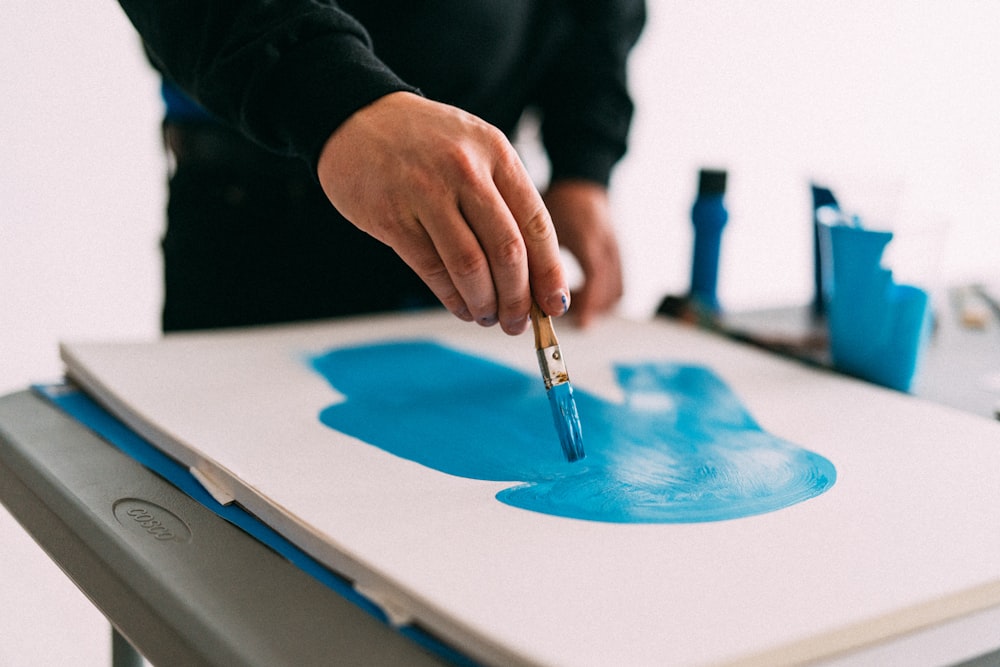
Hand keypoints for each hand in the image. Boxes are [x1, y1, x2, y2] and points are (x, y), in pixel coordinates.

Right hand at [316, 92, 569, 334]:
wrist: (358, 117)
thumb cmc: (426, 144)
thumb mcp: (475, 153)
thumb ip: (504, 202)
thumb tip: (533, 274)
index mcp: (496, 153)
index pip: (536, 224)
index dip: (549, 272)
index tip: (554, 305)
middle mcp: (465, 170)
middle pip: (507, 251)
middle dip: (518, 299)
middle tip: (517, 322)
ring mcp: (425, 192)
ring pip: (470, 266)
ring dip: (484, 303)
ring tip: (488, 317)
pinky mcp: (391, 216)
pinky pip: (432, 269)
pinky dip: (452, 297)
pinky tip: (461, 307)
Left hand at [544, 180, 622, 326]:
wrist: (583, 180)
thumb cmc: (560, 201)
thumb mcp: (541, 224)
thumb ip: (535, 257)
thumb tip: (519, 292)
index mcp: (588, 235)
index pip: (594, 275)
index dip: (585, 302)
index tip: (571, 319)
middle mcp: (608, 244)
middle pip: (609, 290)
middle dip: (587, 309)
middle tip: (558, 312)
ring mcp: (617, 250)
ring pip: (615, 291)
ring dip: (594, 305)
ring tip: (566, 305)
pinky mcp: (619, 255)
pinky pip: (617, 284)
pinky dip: (601, 297)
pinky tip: (578, 294)